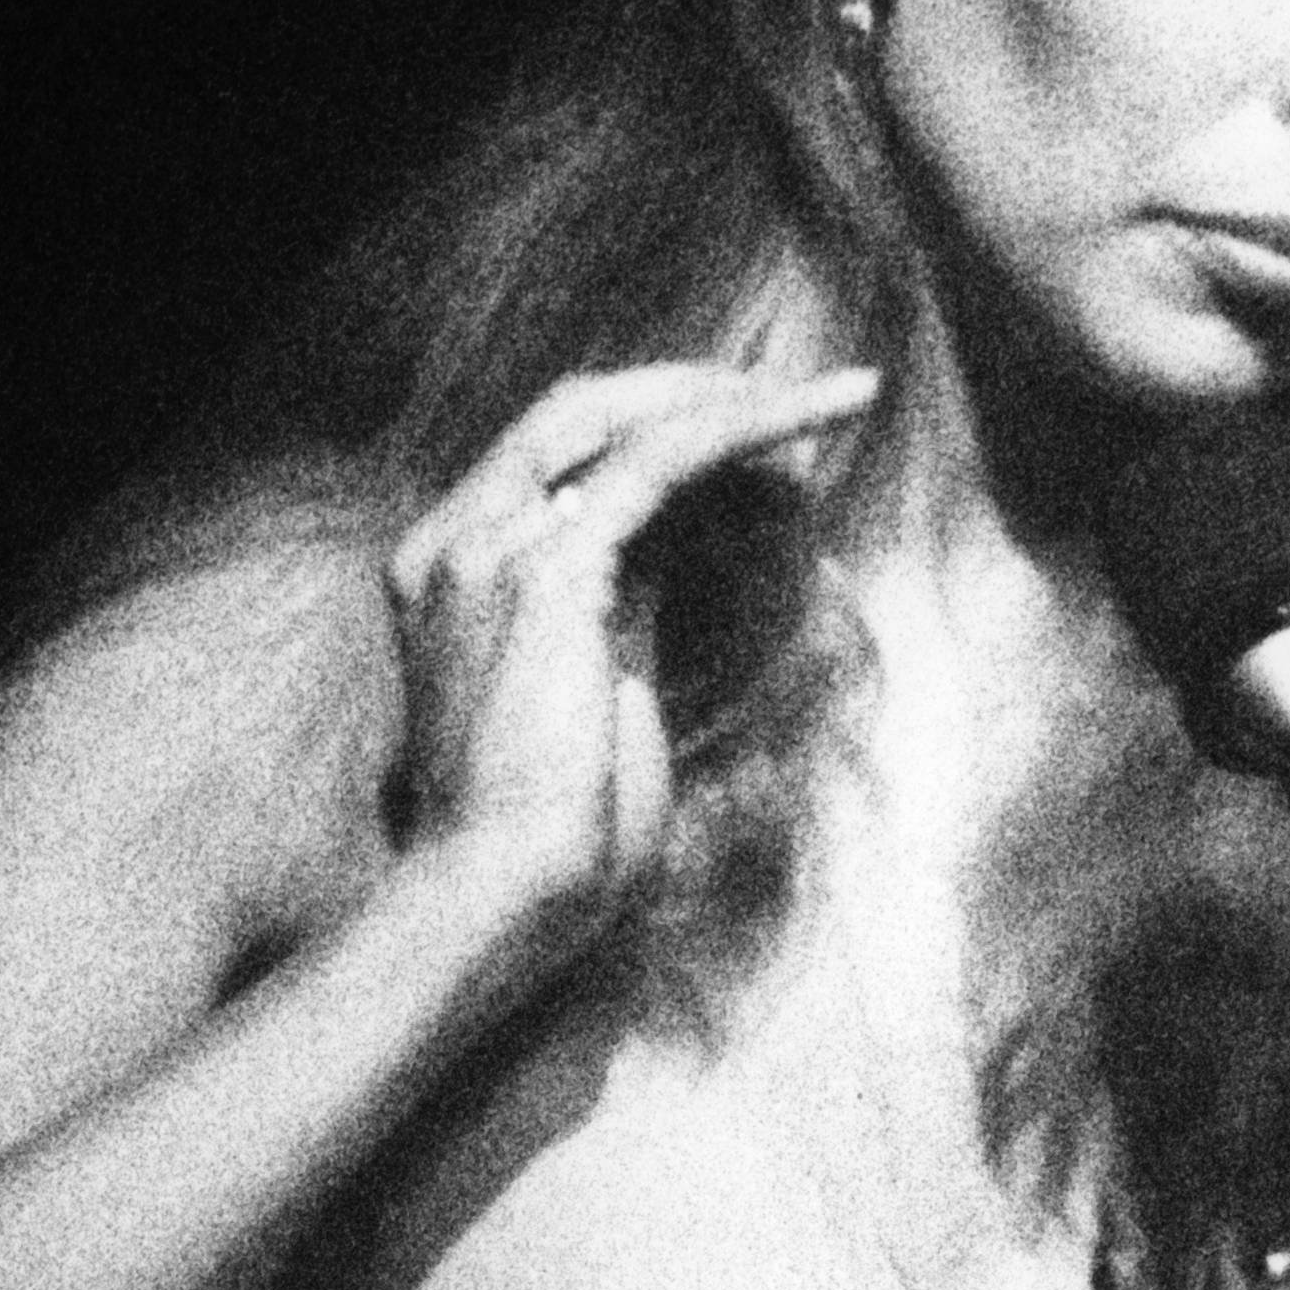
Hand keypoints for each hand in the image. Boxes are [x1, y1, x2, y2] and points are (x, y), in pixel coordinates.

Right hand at [382, 361, 879, 938]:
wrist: (496, 901)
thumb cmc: (551, 841)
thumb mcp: (592, 697)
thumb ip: (615, 617)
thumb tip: (668, 561)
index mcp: (452, 571)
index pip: (558, 457)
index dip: (653, 424)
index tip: (748, 425)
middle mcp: (457, 541)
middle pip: (580, 411)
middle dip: (693, 388)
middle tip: (799, 392)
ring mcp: (493, 548)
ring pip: (629, 421)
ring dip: (741, 398)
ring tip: (837, 393)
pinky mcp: (552, 569)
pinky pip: (662, 458)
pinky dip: (746, 427)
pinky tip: (817, 419)